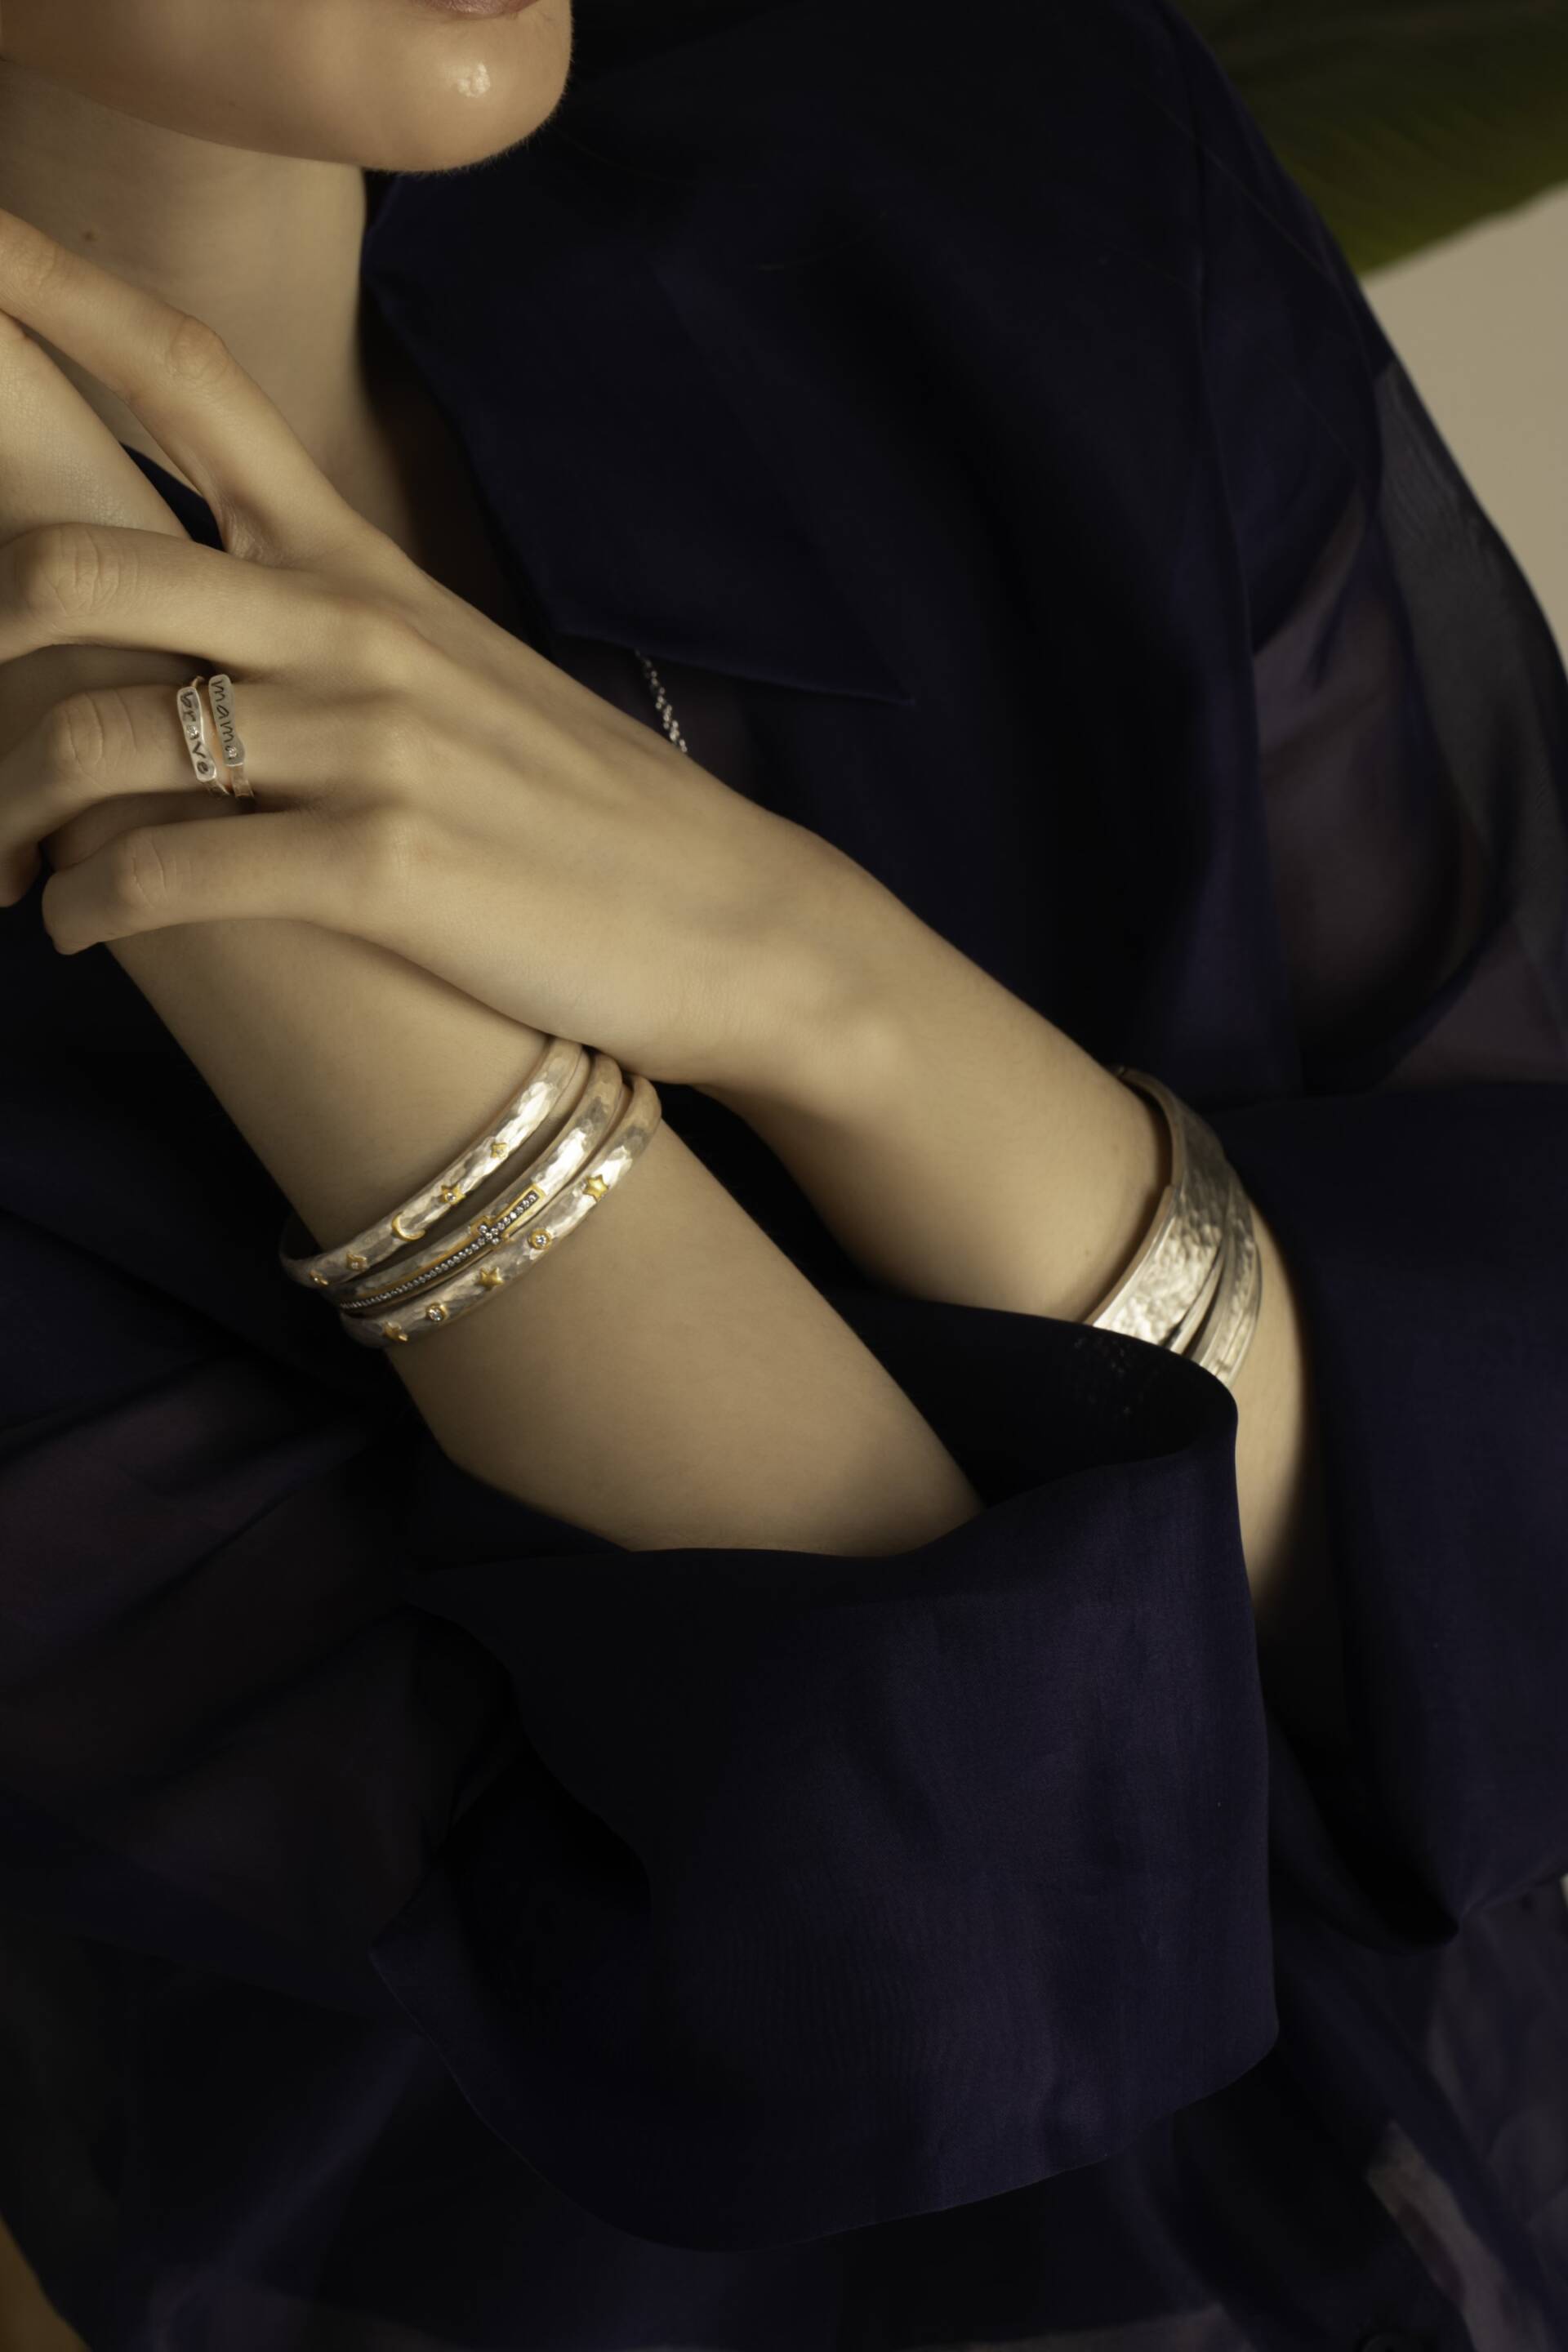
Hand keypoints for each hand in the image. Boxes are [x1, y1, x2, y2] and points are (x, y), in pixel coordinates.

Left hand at [0, 207, 879, 1100]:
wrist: (732, 921)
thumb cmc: (585, 812)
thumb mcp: (462, 676)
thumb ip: (339, 630)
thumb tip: (224, 636)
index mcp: (362, 567)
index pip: (187, 381)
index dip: (50, 297)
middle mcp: (354, 630)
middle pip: (87, 561)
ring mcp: (371, 744)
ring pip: (102, 736)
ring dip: (11, 811)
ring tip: (10, 872)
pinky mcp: (384, 867)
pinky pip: (170, 870)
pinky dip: (89, 905)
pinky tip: (76, 927)